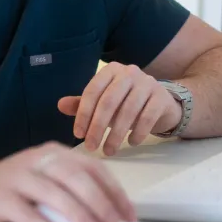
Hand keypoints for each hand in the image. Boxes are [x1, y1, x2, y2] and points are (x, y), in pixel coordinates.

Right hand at [0, 142, 136, 221]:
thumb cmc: (15, 187)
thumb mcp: (45, 178)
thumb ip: (71, 189)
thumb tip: (110, 217)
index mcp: (54, 153)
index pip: (91, 167)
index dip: (113, 191)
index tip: (129, 216)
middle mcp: (37, 160)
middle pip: (75, 177)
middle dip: (100, 202)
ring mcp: (17, 177)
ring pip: (54, 194)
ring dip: (79, 215)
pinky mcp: (1, 198)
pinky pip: (30, 216)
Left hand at [57, 63, 182, 155]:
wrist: (162, 103)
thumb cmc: (127, 103)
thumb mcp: (104, 102)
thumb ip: (83, 104)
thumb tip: (60, 105)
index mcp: (111, 70)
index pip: (92, 91)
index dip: (83, 114)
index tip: (78, 134)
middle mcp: (129, 72)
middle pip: (109, 101)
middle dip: (97, 127)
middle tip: (91, 147)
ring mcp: (148, 83)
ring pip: (128, 111)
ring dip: (116, 135)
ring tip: (109, 151)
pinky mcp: (162, 97)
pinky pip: (147, 116)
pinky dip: (138, 132)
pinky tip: (131, 143)